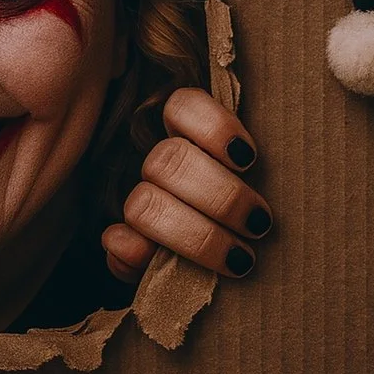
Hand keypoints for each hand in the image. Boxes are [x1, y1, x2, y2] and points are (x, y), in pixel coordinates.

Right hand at [102, 87, 271, 281]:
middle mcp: (161, 166)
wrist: (235, 267)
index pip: (182, 106)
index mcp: (193, 138)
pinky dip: (129, 251)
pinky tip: (150, 258)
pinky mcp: (124, 246)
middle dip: (219, 196)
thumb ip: (248, 164)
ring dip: (193, 235)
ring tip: (239, 259)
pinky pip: (114, 243)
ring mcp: (141, 204)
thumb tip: (243, 155)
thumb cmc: (256, 216)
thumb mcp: (259, 190)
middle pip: (168, 160)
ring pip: (143, 203)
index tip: (247, 159)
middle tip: (258, 225)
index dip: (212, 127)